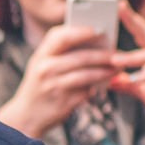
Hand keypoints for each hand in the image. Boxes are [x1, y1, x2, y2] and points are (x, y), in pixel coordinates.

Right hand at [0, 23, 118, 139]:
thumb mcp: (42, 65)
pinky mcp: (63, 102)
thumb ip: (60, 52)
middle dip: (103, 54)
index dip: (81, 31)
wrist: (26, 115)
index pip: (60, 36)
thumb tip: (93, 42)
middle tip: (118, 53)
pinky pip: (86, 91)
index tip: (100, 29)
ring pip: (87, 75)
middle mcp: (45, 69)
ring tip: (117, 68)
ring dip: (105, 71)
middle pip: (80, 57)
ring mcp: (54, 86)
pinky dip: (99, 86)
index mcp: (41, 55)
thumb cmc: (40, 85)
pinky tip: (107, 82)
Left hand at [109, 1, 144, 144]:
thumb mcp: (142, 90)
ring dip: (133, 57)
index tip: (118, 3)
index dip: (131, 18)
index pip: (142, 32)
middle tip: (120, 8)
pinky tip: (135, 79)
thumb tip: (106, 80)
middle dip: (134, 21)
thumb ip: (126, 83)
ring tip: (115, 61)